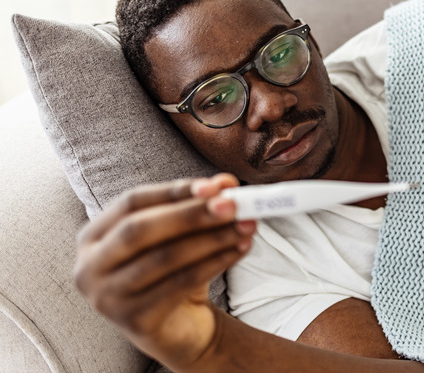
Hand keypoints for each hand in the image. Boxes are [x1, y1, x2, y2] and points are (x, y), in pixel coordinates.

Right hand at [73, 173, 255, 367]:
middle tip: (232, 205)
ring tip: (245, 227)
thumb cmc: (174, 272)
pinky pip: (181, 283)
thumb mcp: (182, 236)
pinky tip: (239, 250)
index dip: (174, 191)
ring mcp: (108, 297)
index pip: (132, 202)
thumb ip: (198, 205)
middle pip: (140, 229)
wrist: (180, 330)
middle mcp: (90, 267)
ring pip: (165, 257)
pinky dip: (215, 262)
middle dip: (191, 214)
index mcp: (93, 237)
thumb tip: (226, 183)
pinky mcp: (134, 320)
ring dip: (211, 238)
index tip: (216, 185)